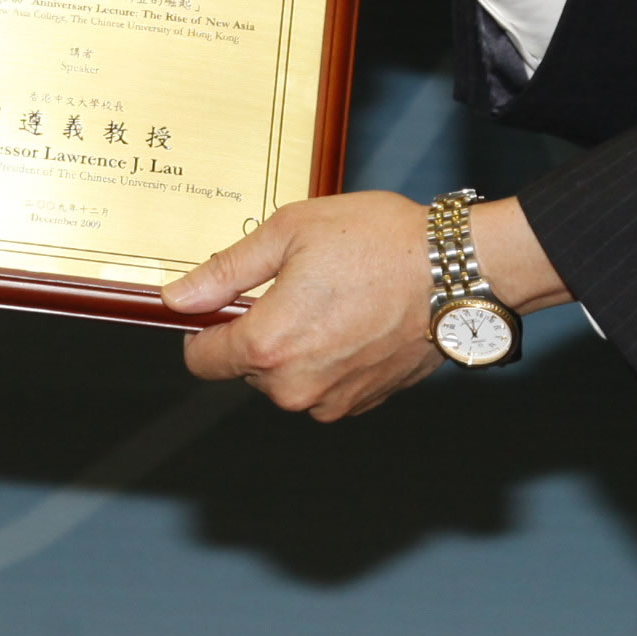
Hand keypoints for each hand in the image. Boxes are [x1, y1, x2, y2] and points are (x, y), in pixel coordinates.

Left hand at [165, 192, 445, 420]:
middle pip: (247, 366)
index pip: (201, 359)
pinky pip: (323, 384)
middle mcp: (294, 386)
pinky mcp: (362, 402)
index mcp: (267, 344)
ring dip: (296, 346)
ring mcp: (331, 400)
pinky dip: (330, 358)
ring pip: (287, 377)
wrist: (457, 270)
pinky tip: (355, 319)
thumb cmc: (378, 242)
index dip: (205, 327)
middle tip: (298, 284)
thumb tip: (179, 296)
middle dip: (260, 330)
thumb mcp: (289, 232)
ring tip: (333, 298)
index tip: (224, 303)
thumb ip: (225, 271)